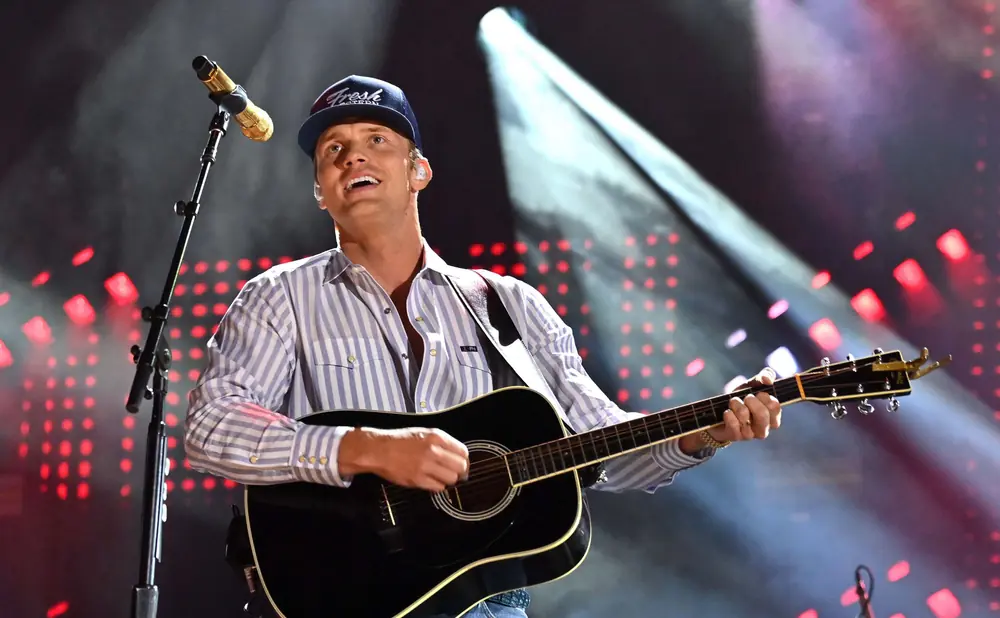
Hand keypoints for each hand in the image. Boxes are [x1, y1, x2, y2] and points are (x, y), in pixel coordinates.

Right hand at [339, 427, 469, 491]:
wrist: (378, 449)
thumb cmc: (399, 441)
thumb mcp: (424, 433)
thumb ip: (441, 443)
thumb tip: (457, 455)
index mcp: (436, 437)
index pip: (463, 451)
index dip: (463, 459)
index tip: (460, 463)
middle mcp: (433, 450)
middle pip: (460, 466)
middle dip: (459, 471)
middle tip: (452, 472)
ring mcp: (425, 466)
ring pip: (451, 479)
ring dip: (447, 479)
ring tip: (439, 476)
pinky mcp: (417, 479)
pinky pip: (438, 487)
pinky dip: (437, 486)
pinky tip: (430, 480)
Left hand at [707, 367, 781, 442]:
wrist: (719, 413)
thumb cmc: (741, 399)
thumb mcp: (753, 385)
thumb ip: (765, 376)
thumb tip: (767, 379)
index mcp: (772, 417)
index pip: (775, 406)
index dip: (765, 396)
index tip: (758, 394)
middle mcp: (764, 429)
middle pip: (762, 413)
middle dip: (750, 400)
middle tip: (746, 398)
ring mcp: (750, 435)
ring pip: (744, 415)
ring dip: (736, 404)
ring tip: (733, 403)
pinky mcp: (736, 437)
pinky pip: (733, 423)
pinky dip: (728, 413)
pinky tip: (727, 412)